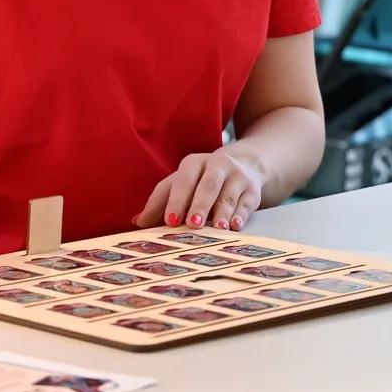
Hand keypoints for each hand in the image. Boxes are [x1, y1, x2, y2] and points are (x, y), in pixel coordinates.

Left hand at [137, 146, 268, 230]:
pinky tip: (235, 226)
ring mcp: (237, 176)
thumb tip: (138, 221)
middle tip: (193, 224)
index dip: (176, 200)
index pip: (183, 180)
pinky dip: (241, 214)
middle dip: (200, 205)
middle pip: (208, 185)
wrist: (246, 162)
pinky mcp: (253, 188)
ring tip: (217, 229)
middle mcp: (217, 164)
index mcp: (194, 163)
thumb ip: (161, 200)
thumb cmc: (204, 178)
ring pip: (228, 195)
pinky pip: (247, 202)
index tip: (170, 221)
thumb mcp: (182, 182)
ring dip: (222, 212)